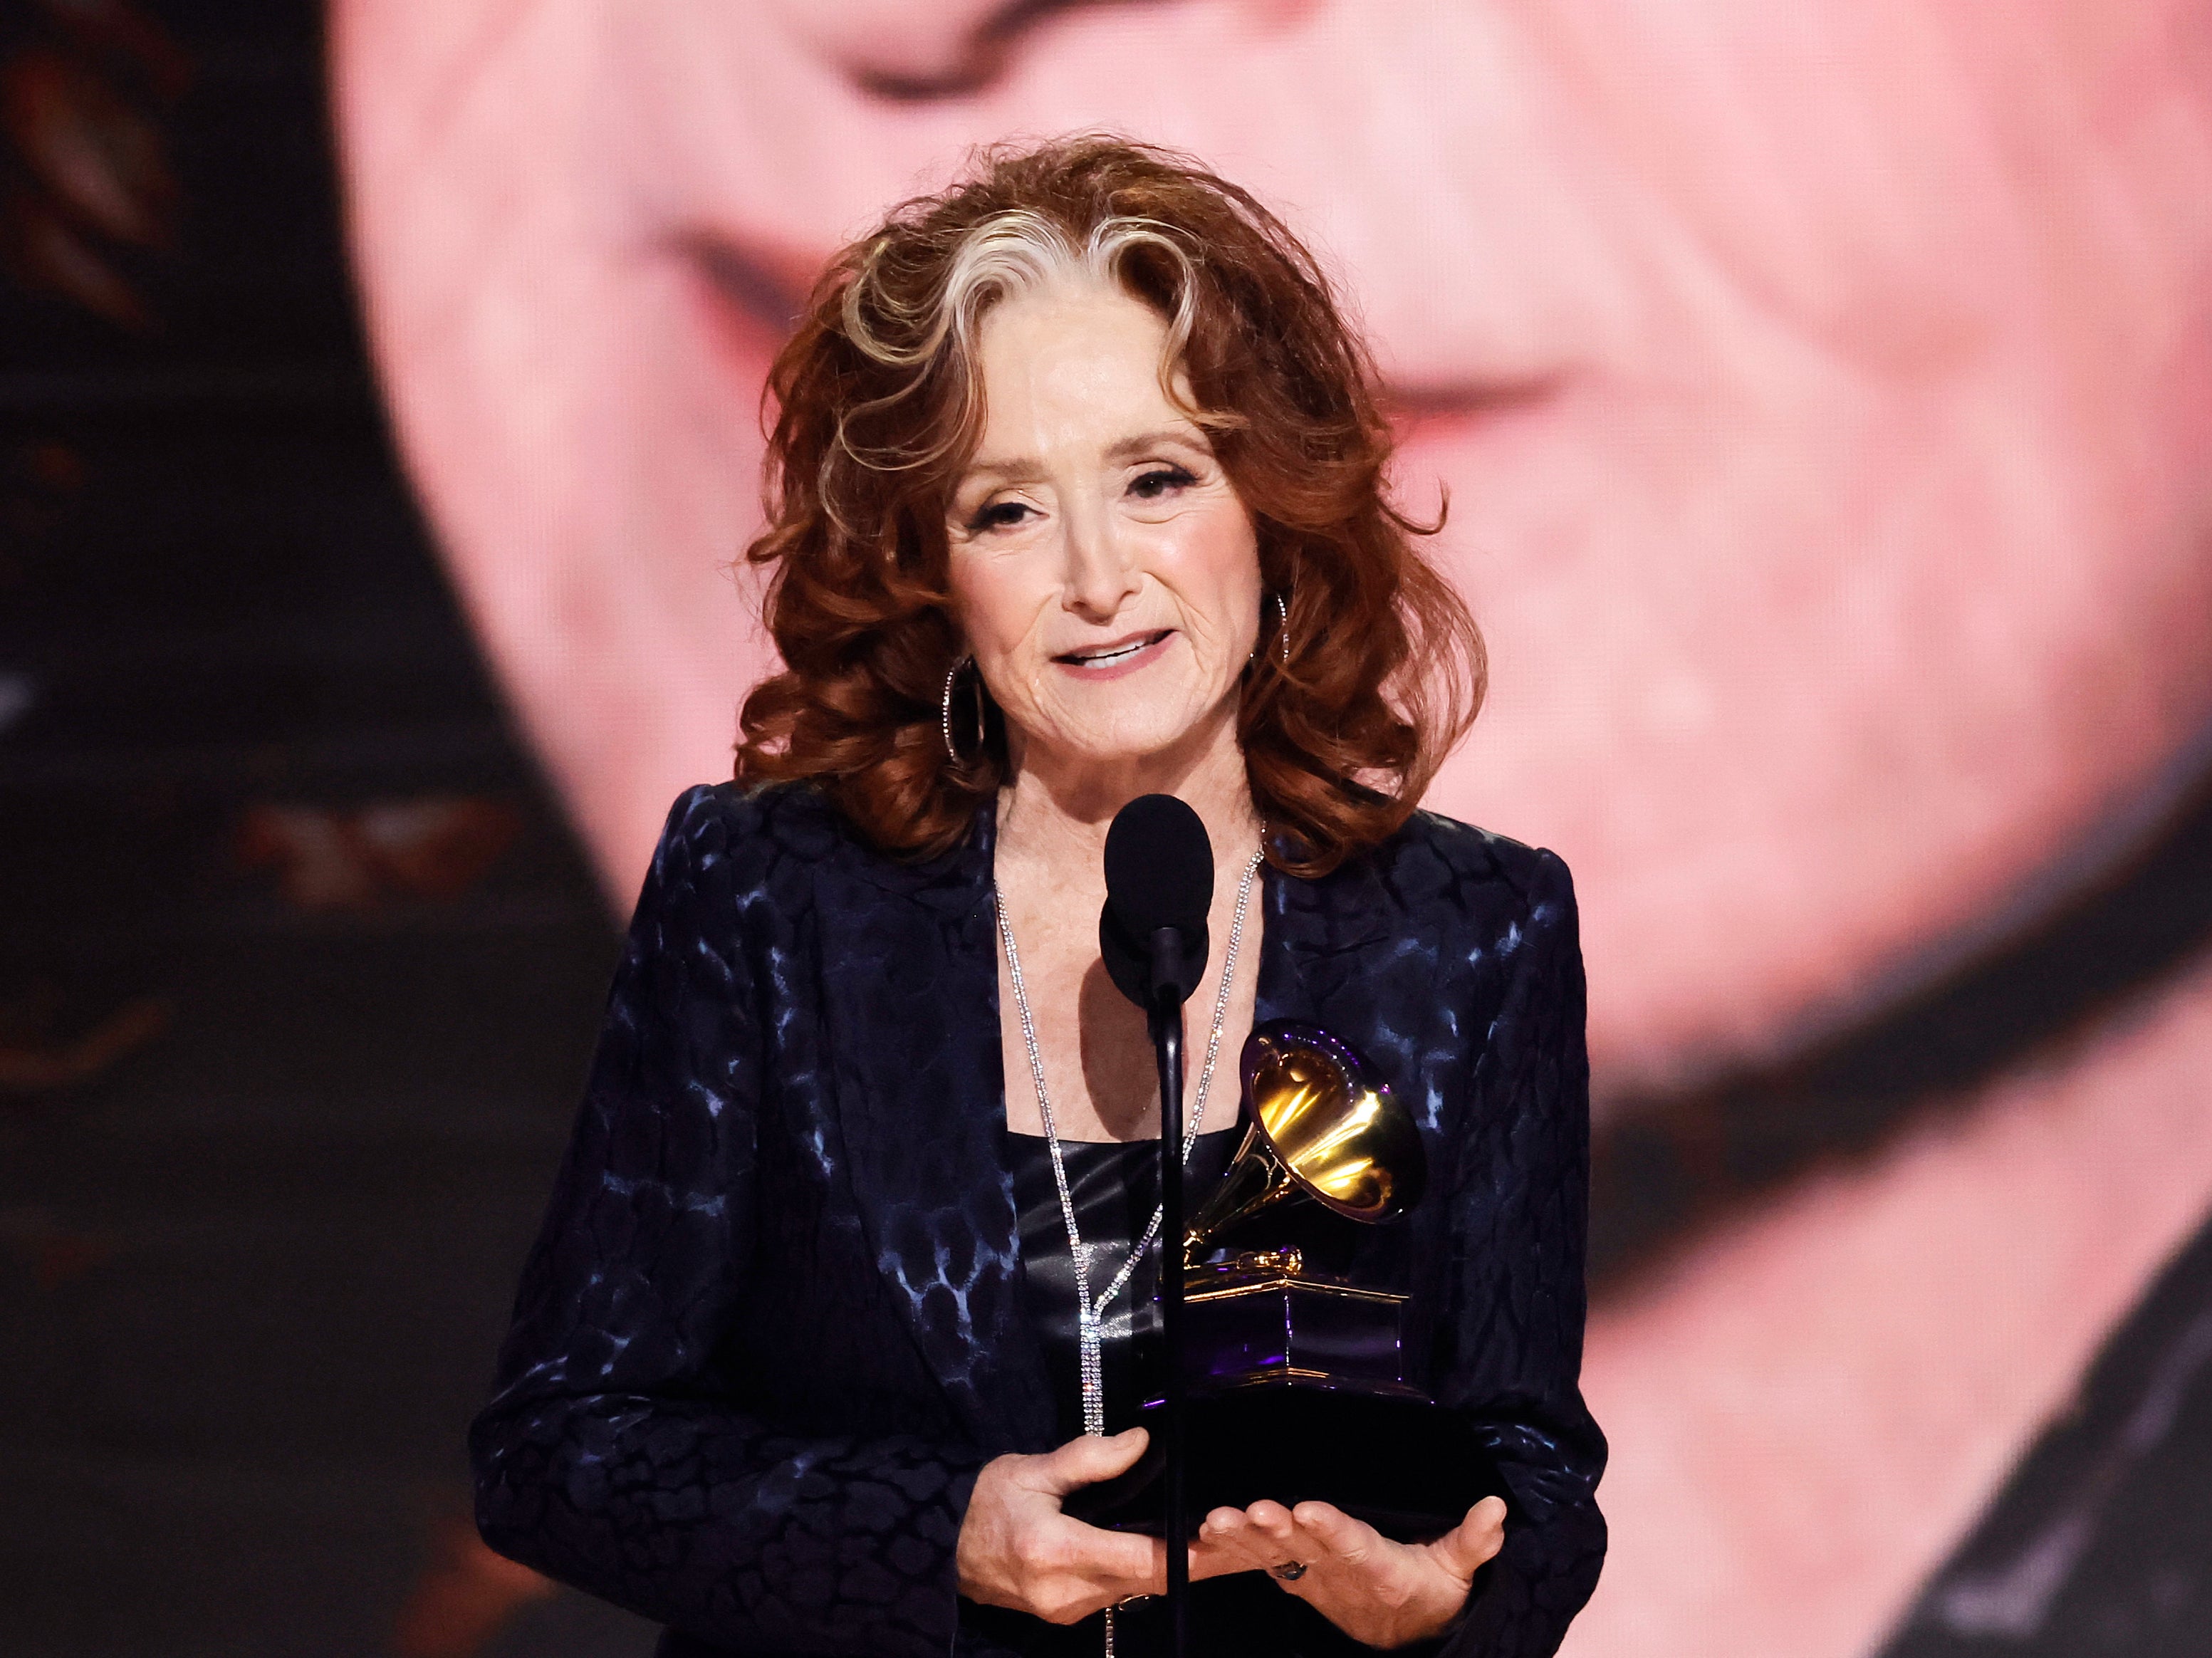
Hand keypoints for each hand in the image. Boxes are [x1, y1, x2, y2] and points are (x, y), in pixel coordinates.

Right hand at [956, 1428, 1241, 1623]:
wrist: (940, 1550)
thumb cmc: (984, 1502)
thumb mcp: (1031, 1469)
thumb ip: (1088, 1458)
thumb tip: (1141, 1442)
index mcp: (1056, 1551)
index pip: (1140, 1560)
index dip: (1187, 1553)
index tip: (1223, 1539)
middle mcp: (1066, 1591)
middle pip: (1146, 1579)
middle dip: (1189, 1561)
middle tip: (1232, 1533)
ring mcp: (1066, 1610)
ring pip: (1134, 1589)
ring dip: (1167, 1567)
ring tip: (1207, 1538)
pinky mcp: (1065, 1614)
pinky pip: (1115, 1592)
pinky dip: (1141, 1571)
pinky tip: (1161, 1549)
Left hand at [1200, 1495, 1507, 1648]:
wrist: (1405, 1636)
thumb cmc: (1433, 1591)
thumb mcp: (1460, 1570)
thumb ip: (1474, 1540)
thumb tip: (1496, 1505)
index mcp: (1380, 1567)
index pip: (1353, 1545)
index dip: (1330, 1529)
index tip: (1307, 1510)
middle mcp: (1339, 1574)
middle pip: (1304, 1551)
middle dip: (1276, 1531)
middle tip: (1251, 1511)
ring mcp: (1312, 1577)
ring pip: (1275, 1556)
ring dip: (1244, 1539)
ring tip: (1216, 1521)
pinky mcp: (1295, 1578)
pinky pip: (1260, 1562)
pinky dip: (1233, 1549)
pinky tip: (1206, 1532)